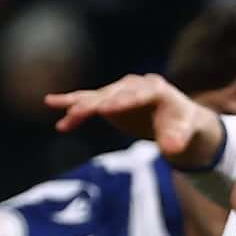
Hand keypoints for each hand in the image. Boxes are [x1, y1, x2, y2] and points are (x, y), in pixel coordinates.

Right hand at [45, 73, 223, 168]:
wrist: (177, 118)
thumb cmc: (182, 126)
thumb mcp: (184, 134)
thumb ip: (176, 139)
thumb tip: (171, 150)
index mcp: (156, 90)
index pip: (138, 94)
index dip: (122, 101)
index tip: (106, 109)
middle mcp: (135, 86)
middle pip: (112, 94)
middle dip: (95, 103)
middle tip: (78, 113)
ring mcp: (120, 91)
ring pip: (96, 97)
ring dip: (78, 106)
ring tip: (59, 111)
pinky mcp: (109, 99)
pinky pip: (88, 100)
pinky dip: (71, 103)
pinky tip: (51, 102)